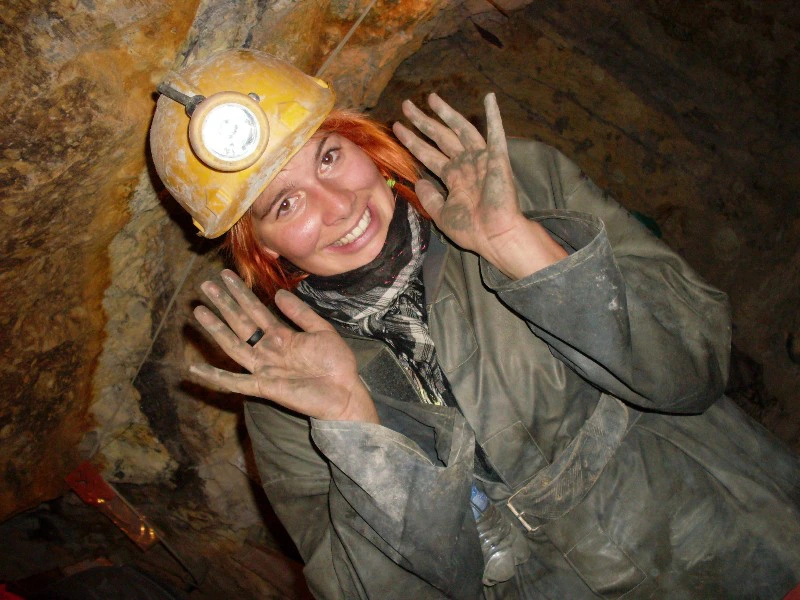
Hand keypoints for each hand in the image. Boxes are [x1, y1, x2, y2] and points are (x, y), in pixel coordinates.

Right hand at [190, 270, 377, 423]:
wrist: (346, 393)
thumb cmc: (336, 364)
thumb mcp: (321, 330)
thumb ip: (300, 313)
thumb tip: (278, 293)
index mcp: (282, 336)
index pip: (255, 310)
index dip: (241, 293)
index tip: (225, 276)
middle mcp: (268, 350)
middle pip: (241, 323)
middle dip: (224, 304)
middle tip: (205, 285)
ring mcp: (264, 368)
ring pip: (234, 345)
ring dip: (216, 329)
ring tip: (199, 310)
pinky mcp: (264, 387)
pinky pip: (235, 383)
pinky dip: (215, 377)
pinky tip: (195, 368)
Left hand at [393, 93, 565, 278]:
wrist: (495, 237)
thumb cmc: (472, 230)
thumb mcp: (442, 214)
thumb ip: (430, 197)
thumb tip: (418, 182)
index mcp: (454, 177)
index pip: (428, 154)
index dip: (413, 140)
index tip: (397, 126)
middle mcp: (466, 164)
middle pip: (440, 137)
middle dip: (423, 121)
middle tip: (407, 105)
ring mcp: (482, 160)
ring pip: (461, 130)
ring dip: (447, 114)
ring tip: (432, 98)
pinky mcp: (497, 159)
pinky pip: (496, 134)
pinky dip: (494, 116)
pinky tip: (489, 98)